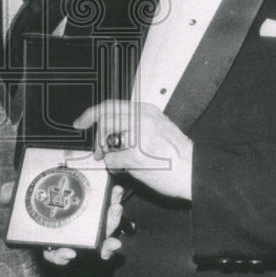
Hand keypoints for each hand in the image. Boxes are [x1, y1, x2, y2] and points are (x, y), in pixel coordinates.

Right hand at [0, 182, 124, 265]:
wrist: (50, 177)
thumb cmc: (36, 190)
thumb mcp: (23, 191)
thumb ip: (12, 193)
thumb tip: (3, 195)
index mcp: (53, 235)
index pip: (54, 252)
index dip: (61, 256)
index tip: (69, 254)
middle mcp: (73, 233)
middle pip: (87, 245)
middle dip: (100, 243)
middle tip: (109, 239)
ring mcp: (89, 224)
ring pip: (103, 231)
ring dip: (112, 223)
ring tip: (116, 209)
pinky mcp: (100, 210)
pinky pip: (111, 214)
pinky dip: (116, 209)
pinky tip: (117, 198)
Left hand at [74, 100, 192, 199]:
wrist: (193, 171)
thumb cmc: (180, 155)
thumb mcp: (160, 127)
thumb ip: (138, 123)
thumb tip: (114, 130)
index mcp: (146, 111)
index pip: (111, 105)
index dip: (91, 114)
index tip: (81, 122)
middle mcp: (140, 120)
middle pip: (104, 120)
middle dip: (97, 137)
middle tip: (98, 150)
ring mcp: (137, 137)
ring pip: (105, 140)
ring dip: (106, 152)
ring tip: (115, 159)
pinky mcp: (134, 156)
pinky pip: (111, 160)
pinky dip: (114, 167)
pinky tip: (127, 169)